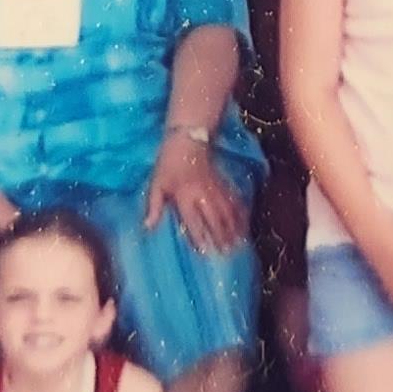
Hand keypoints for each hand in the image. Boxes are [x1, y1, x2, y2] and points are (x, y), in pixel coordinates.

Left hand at [147, 133, 244, 250]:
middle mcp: (203, 194)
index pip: (194, 221)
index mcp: (185, 195)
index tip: (205, 252)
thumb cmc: (169, 163)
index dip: (199, 237)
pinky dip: (240, 213)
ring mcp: (216, 188)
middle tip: (226, 253)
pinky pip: (234, 200)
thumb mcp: (156, 183)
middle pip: (215, 219)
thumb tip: (148, 227)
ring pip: (227, 211)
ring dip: (233, 228)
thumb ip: (154, 206)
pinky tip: (244, 223)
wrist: (188, 138)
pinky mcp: (223, 182)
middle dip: (221, 237)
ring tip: (238, 243)